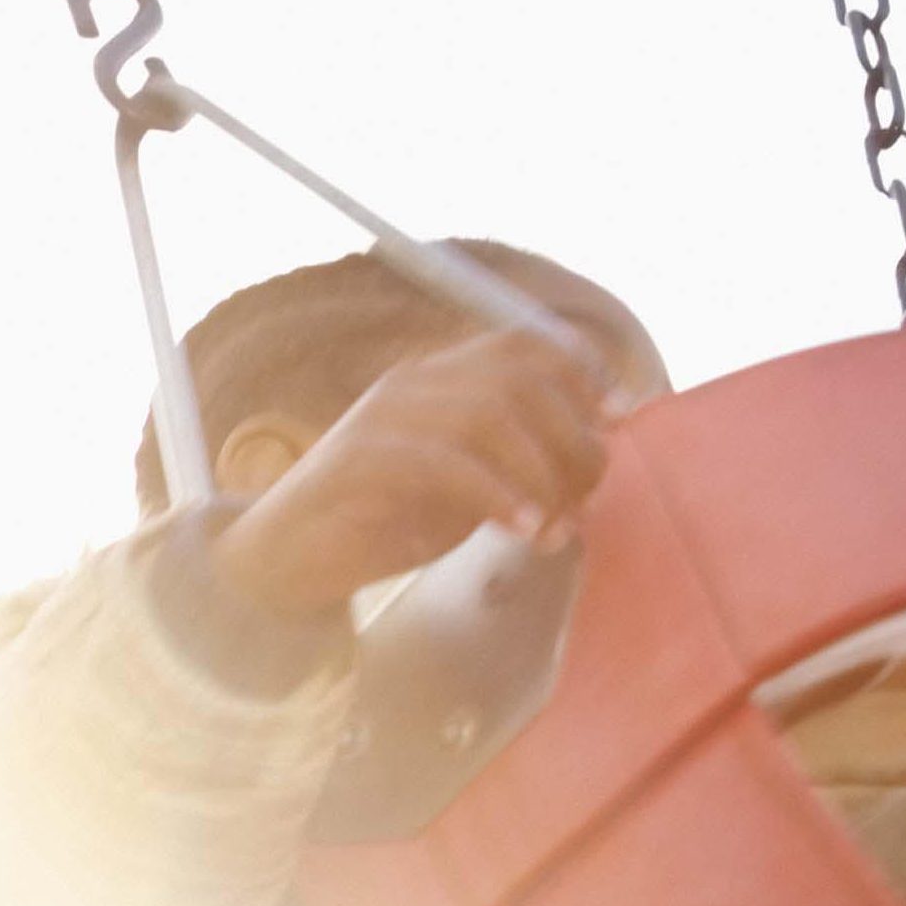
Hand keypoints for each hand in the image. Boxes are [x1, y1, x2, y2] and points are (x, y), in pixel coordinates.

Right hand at [208, 324, 615, 622]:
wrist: (288, 561)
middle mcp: (412, 384)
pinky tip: (523, 528)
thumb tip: (594, 457)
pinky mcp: (360, 461)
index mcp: (438, 378)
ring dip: (539, 473)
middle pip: (516, 380)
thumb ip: (515, 462)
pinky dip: (496, 494)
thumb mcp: (465, 486)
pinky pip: (444, 461)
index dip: (580, 370)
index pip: (521, 344)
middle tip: (586, 497)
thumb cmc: (382, 522)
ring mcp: (382, 417)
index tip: (618, 416)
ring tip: (557, 528)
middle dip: (568, 438)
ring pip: (486, 414)